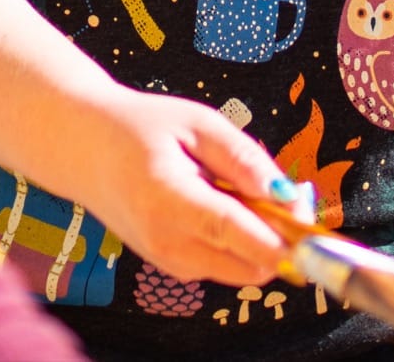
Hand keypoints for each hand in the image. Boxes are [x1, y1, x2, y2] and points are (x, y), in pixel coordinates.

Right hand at [70, 88, 290, 286]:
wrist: (83, 149)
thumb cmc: (141, 127)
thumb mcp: (196, 122)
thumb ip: (243, 157)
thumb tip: (285, 193)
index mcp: (170, 200)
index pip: (237, 234)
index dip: (282, 236)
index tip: (310, 224)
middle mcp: (167, 242)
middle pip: (250, 267)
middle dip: (279, 237)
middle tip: (281, 192)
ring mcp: (167, 261)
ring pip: (242, 272)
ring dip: (259, 242)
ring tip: (240, 191)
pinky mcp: (170, 267)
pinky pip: (224, 267)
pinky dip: (238, 245)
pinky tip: (221, 204)